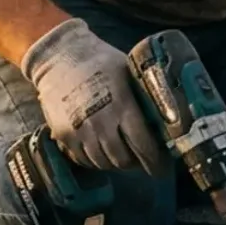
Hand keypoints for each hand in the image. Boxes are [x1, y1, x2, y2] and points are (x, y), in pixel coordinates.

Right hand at [21, 19, 168, 174]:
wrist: (58, 57)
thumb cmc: (100, 61)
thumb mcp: (129, 73)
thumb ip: (143, 98)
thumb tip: (167, 118)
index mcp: (122, 106)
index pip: (143, 145)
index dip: (155, 160)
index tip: (162, 167)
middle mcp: (101, 123)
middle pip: (123, 159)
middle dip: (136, 163)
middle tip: (142, 160)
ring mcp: (80, 132)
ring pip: (103, 163)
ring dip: (115, 163)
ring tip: (122, 156)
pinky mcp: (64, 136)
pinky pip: (83, 160)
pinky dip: (95, 160)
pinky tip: (102, 153)